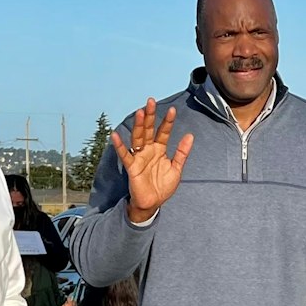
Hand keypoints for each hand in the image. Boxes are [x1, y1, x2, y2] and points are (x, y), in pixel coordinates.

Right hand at [112, 99, 194, 222]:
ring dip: (139, 125)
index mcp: (159, 150)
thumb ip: (182, 152)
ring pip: (138, 138)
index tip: (173, 110)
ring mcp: (139, 157)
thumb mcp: (176, 168)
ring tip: (140, 112)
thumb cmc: (162, 186)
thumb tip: (190, 135)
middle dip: (150, 116)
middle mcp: (148, 150)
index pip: (163, 132)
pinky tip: (115, 135)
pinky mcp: (132, 167)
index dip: (167, 122)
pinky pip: (125, 155)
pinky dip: (120, 146)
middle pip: (148, 130)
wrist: (153, 203)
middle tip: (151, 101)